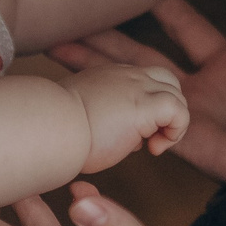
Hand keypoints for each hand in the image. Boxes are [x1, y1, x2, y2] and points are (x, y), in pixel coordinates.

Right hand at [49, 0, 225, 184]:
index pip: (186, 28)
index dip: (162, 5)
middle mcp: (203, 90)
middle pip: (142, 54)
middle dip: (107, 36)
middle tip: (72, 13)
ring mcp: (188, 117)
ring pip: (131, 84)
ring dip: (95, 66)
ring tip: (55, 44)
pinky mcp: (183, 143)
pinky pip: (141, 120)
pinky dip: (112, 106)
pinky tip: (81, 89)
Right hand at [61, 62, 188, 170]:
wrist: (46, 127)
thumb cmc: (51, 130)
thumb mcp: (72, 117)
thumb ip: (91, 117)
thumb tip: (102, 134)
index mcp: (107, 77)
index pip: (140, 81)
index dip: (144, 106)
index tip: (126, 133)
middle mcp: (125, 76)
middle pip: (165, 81)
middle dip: (165, 110)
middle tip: (146, 139)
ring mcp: (136, 86)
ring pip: (177, 94)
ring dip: (171, 123)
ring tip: (152, 146)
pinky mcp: (145, 105)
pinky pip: (179, 111)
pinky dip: (175, 131)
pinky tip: (154, 149)